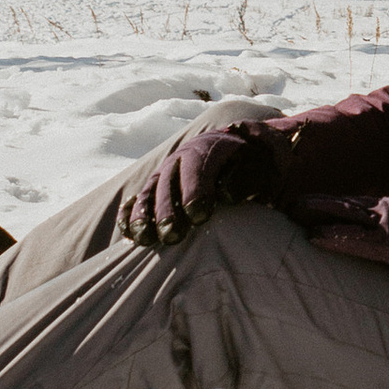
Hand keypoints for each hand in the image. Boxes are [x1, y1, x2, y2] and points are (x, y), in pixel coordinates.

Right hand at [118, 115, 279, 245]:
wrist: (240, 155)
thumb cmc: (252, 166)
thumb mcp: (258, 166)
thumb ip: (245, 177)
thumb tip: (226, 194)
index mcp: (207, 149)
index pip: (197, 167)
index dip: (195, 190)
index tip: (199, 216)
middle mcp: (180, 160)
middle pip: (168, 183)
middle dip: (168, 210)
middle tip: (172, 235)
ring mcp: (164, 175)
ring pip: (148, 193)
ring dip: (144, 216)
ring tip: (147, 238)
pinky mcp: (154, 190)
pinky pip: (136, 201)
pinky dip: (130, 215)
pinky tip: (130, 233)